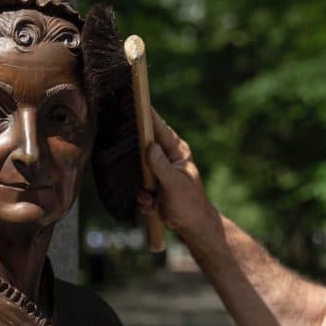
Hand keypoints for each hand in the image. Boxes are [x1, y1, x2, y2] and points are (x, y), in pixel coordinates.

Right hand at [139, 108, 220, 238]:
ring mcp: (158, 172)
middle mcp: (166, 158)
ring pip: (137, 170)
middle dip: (135, 158)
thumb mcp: (175, 184)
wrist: (192, 226)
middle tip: (136, 166)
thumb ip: (161, 165)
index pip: (159, 128)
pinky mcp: (152, 187)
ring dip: (141, 187)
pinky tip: (152, 205)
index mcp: (176, 151)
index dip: (146, 115)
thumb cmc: (190, 203)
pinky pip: (139, 188)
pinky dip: (143, 199)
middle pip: (143, 147)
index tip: (133, 99)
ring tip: (151, 196)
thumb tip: (149, 145)